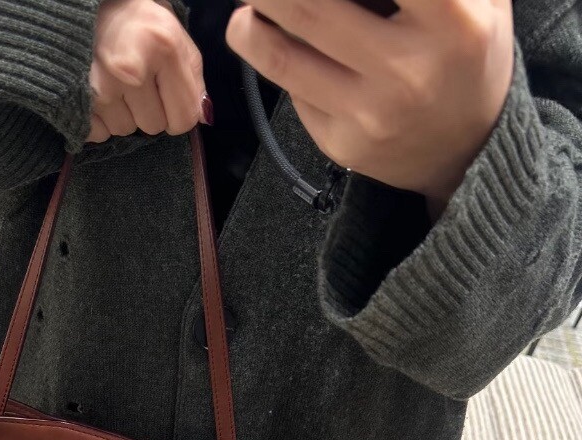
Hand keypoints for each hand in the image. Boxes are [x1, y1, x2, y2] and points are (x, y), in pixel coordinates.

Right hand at [88, 0, 206, 142]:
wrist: (86, 5)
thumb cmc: (137, 22)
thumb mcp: (175, 37)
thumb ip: (194, 78)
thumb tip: (204, 117)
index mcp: (164, 48)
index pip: (184, 119)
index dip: (178, 112)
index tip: (166, 95)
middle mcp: (132, 70)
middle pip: (153, 127)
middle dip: (148, 110)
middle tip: (135, 81)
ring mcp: (101, 86)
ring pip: (124, 130)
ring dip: (122, 113)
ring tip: (114, 82)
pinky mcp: (77, 99)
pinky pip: (99, 133)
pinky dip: (99, 120)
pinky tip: (97, 93)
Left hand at [225, 0, 514, 203]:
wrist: (467, 152)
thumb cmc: (467, 55)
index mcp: (453, 21)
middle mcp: (408, 70)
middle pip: (310, 5)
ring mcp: (369, 113)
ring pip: (281, 55)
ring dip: (249, 22)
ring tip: (246, 5)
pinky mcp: (341, 142)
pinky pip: (293, 89)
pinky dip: (272, 56)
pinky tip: (270, 38)